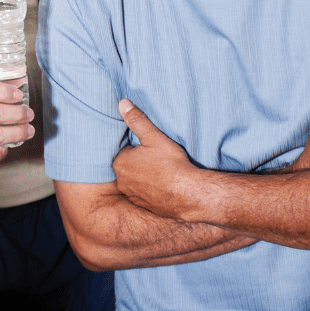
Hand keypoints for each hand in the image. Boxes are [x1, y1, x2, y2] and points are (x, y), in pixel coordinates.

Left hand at [112, 99, 199, 219]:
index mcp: (120, 163)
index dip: (136, 147)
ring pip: (135, 181)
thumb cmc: (171, 164)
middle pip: (127, 166)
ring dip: (143, 176)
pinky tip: (163, 185)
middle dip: (138, 161)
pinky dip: (151, 189)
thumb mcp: (154, 137)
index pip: (123, 150)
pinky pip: (144, 194)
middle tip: (156, 158)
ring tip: (161, 171)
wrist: (189, 195)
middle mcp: (122, 181)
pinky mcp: (145, 207)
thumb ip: (137, 120)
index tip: (147, 147)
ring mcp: (133, 196)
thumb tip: (122, 103)